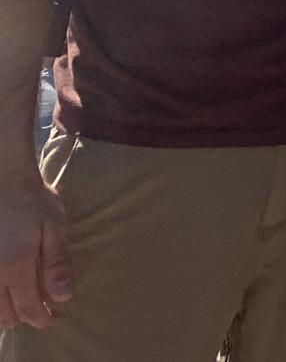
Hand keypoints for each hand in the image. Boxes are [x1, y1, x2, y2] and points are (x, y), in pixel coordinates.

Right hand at [0, 177, 68, 330]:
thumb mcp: (54, 228)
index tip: (52, 321)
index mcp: (16, 267)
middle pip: (4, 315)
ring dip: (4, 313)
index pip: (28, 308)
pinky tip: (5, 291)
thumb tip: (63, 297)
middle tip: (39, 312)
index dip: (41, 319)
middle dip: (22, 319)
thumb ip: (57, 264)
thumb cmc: (32, 201)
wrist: (3, 181)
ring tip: (21, 306)